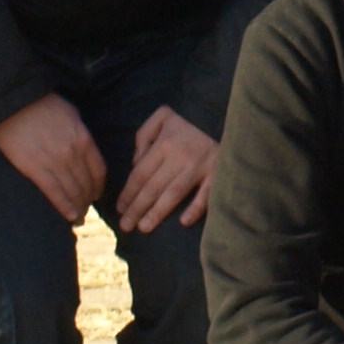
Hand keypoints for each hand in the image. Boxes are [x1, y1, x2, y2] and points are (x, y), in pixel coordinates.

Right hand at [0, 92, 104, 222]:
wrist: (15, 102)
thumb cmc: (42, 104)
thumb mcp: (72, 115)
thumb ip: (80, 135)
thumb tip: (85, 151)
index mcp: (83, 139)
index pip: (99, 171)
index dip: (99, 187)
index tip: (96, 194)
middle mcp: (73, 153)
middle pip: (86, 184)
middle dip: (88, 200)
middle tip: (86, 210)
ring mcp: (54, 162)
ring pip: (72, 192)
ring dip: (78, 207)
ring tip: (79, 217)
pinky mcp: (34, 168)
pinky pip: (54, 193)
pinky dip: (64, 207)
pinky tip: (69, 217)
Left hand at [111, 105, 218, 232]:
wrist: (223, 115)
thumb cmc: (189, 120)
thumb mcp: (161, 118)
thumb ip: (144, 136)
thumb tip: (136, 162)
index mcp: (165, 143)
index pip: (141, 174)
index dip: (128, 192)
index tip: (120, 208)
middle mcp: (180, 156)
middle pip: (154, 187)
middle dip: (137, 208)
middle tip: (126, 226)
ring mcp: (200, 165)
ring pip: (174, 193)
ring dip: (157, 212)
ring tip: (144, 228)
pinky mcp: (218, 172)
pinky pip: (206, 194)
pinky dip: (196, 208)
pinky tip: (184, 222)